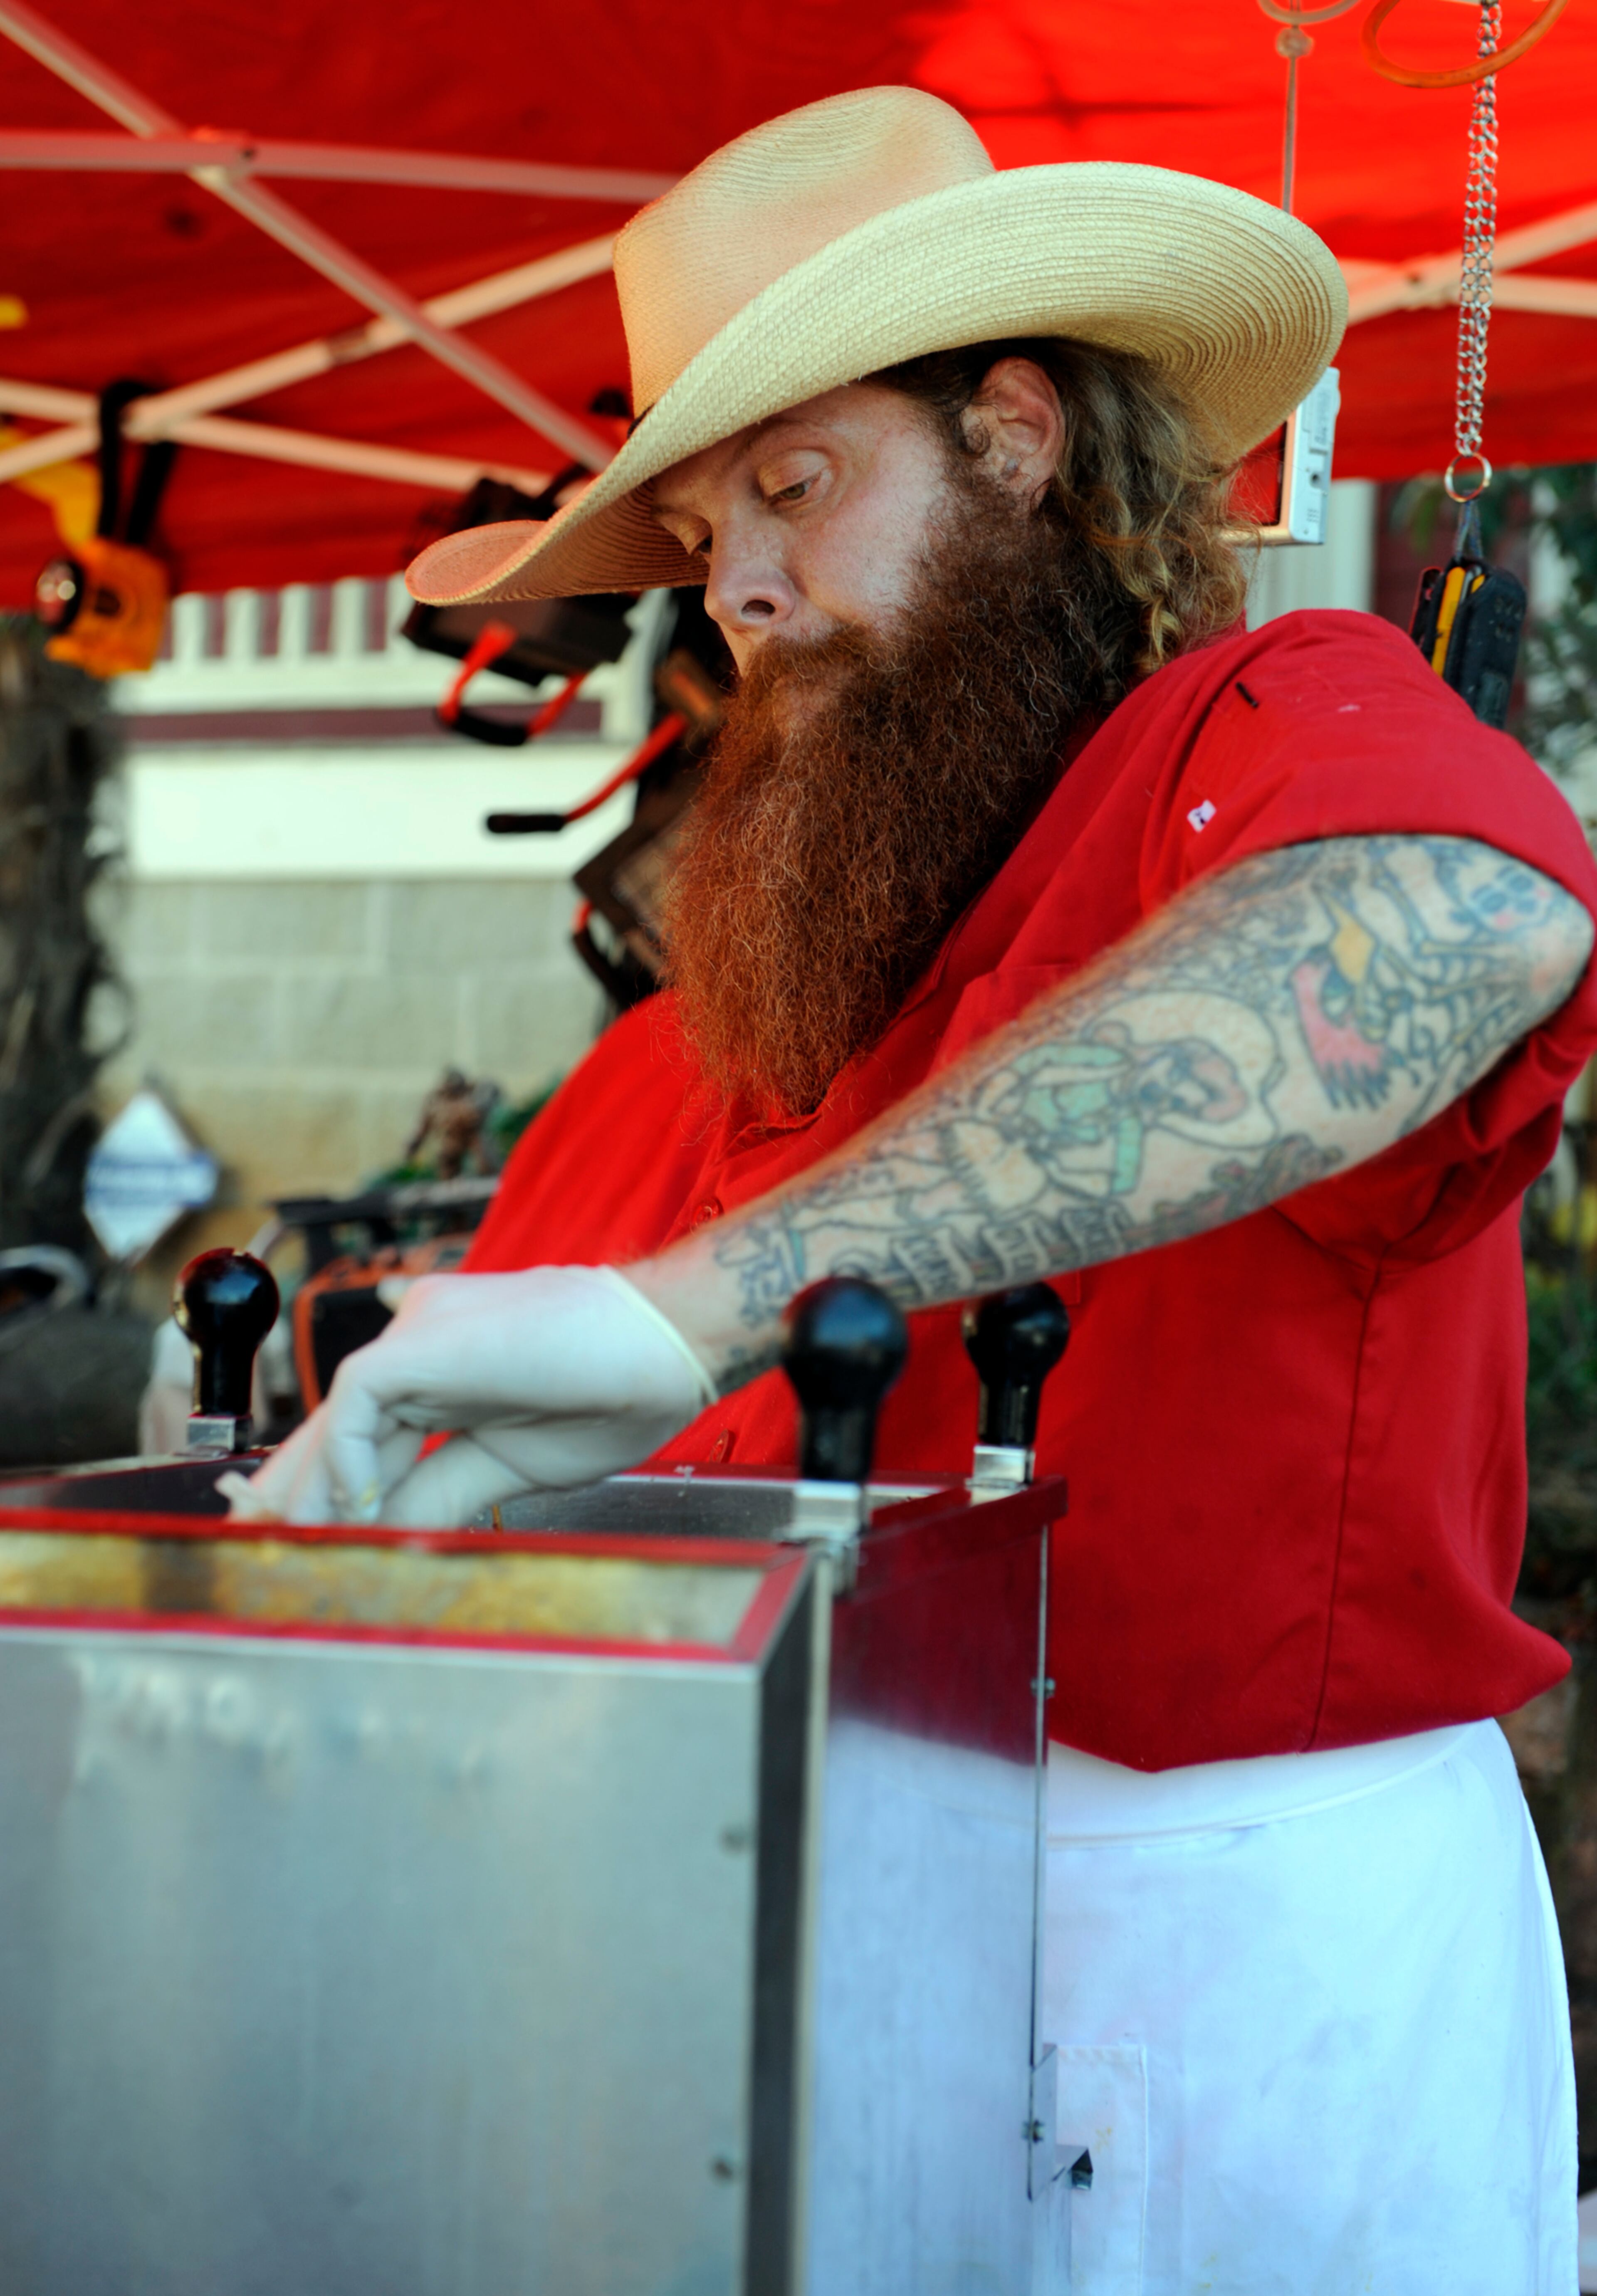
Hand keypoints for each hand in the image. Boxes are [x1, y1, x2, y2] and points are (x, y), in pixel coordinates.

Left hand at [225, 1264, 715, 1527]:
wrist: (664, 1346)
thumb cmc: (613, 1396)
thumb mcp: (508, 1465)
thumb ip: (441, 1492)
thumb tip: (381, 1536)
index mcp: (449, 1377)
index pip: (367, 1439)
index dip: (329, 1489)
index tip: (298, 1541)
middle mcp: (422, 1348)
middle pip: (338, 1430)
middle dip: (295, 1493)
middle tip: (255, 1548)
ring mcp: (418, 1334)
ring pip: (335, 1418)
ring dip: (310, 1491)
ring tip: (288, 1547)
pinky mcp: (419, 1339)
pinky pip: (356, 1402)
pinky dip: (349, 1461)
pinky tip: (356, 1507)